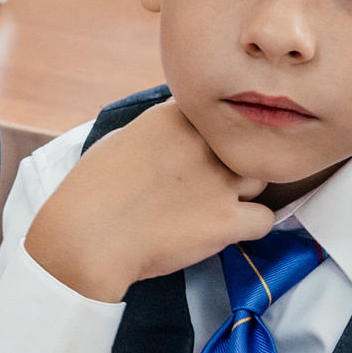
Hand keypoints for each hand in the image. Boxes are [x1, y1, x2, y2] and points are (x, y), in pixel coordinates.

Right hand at [24, 98, 273, 302]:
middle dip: (231, 164)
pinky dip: (251, 227)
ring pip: (260, 178)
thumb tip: (173, 139)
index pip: (215, 114)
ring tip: (219, 209)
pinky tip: (227, 232)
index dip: (210, 137)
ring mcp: (220, 180)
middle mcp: (203, 141)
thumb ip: (157, 134)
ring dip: (245, 193)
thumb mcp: (119, 142)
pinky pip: (264, 219)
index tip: (196, 155)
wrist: (87, 238)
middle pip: (242, 145)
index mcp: (174, 116)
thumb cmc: (90, 193)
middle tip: (210, 186)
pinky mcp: (227, 219)